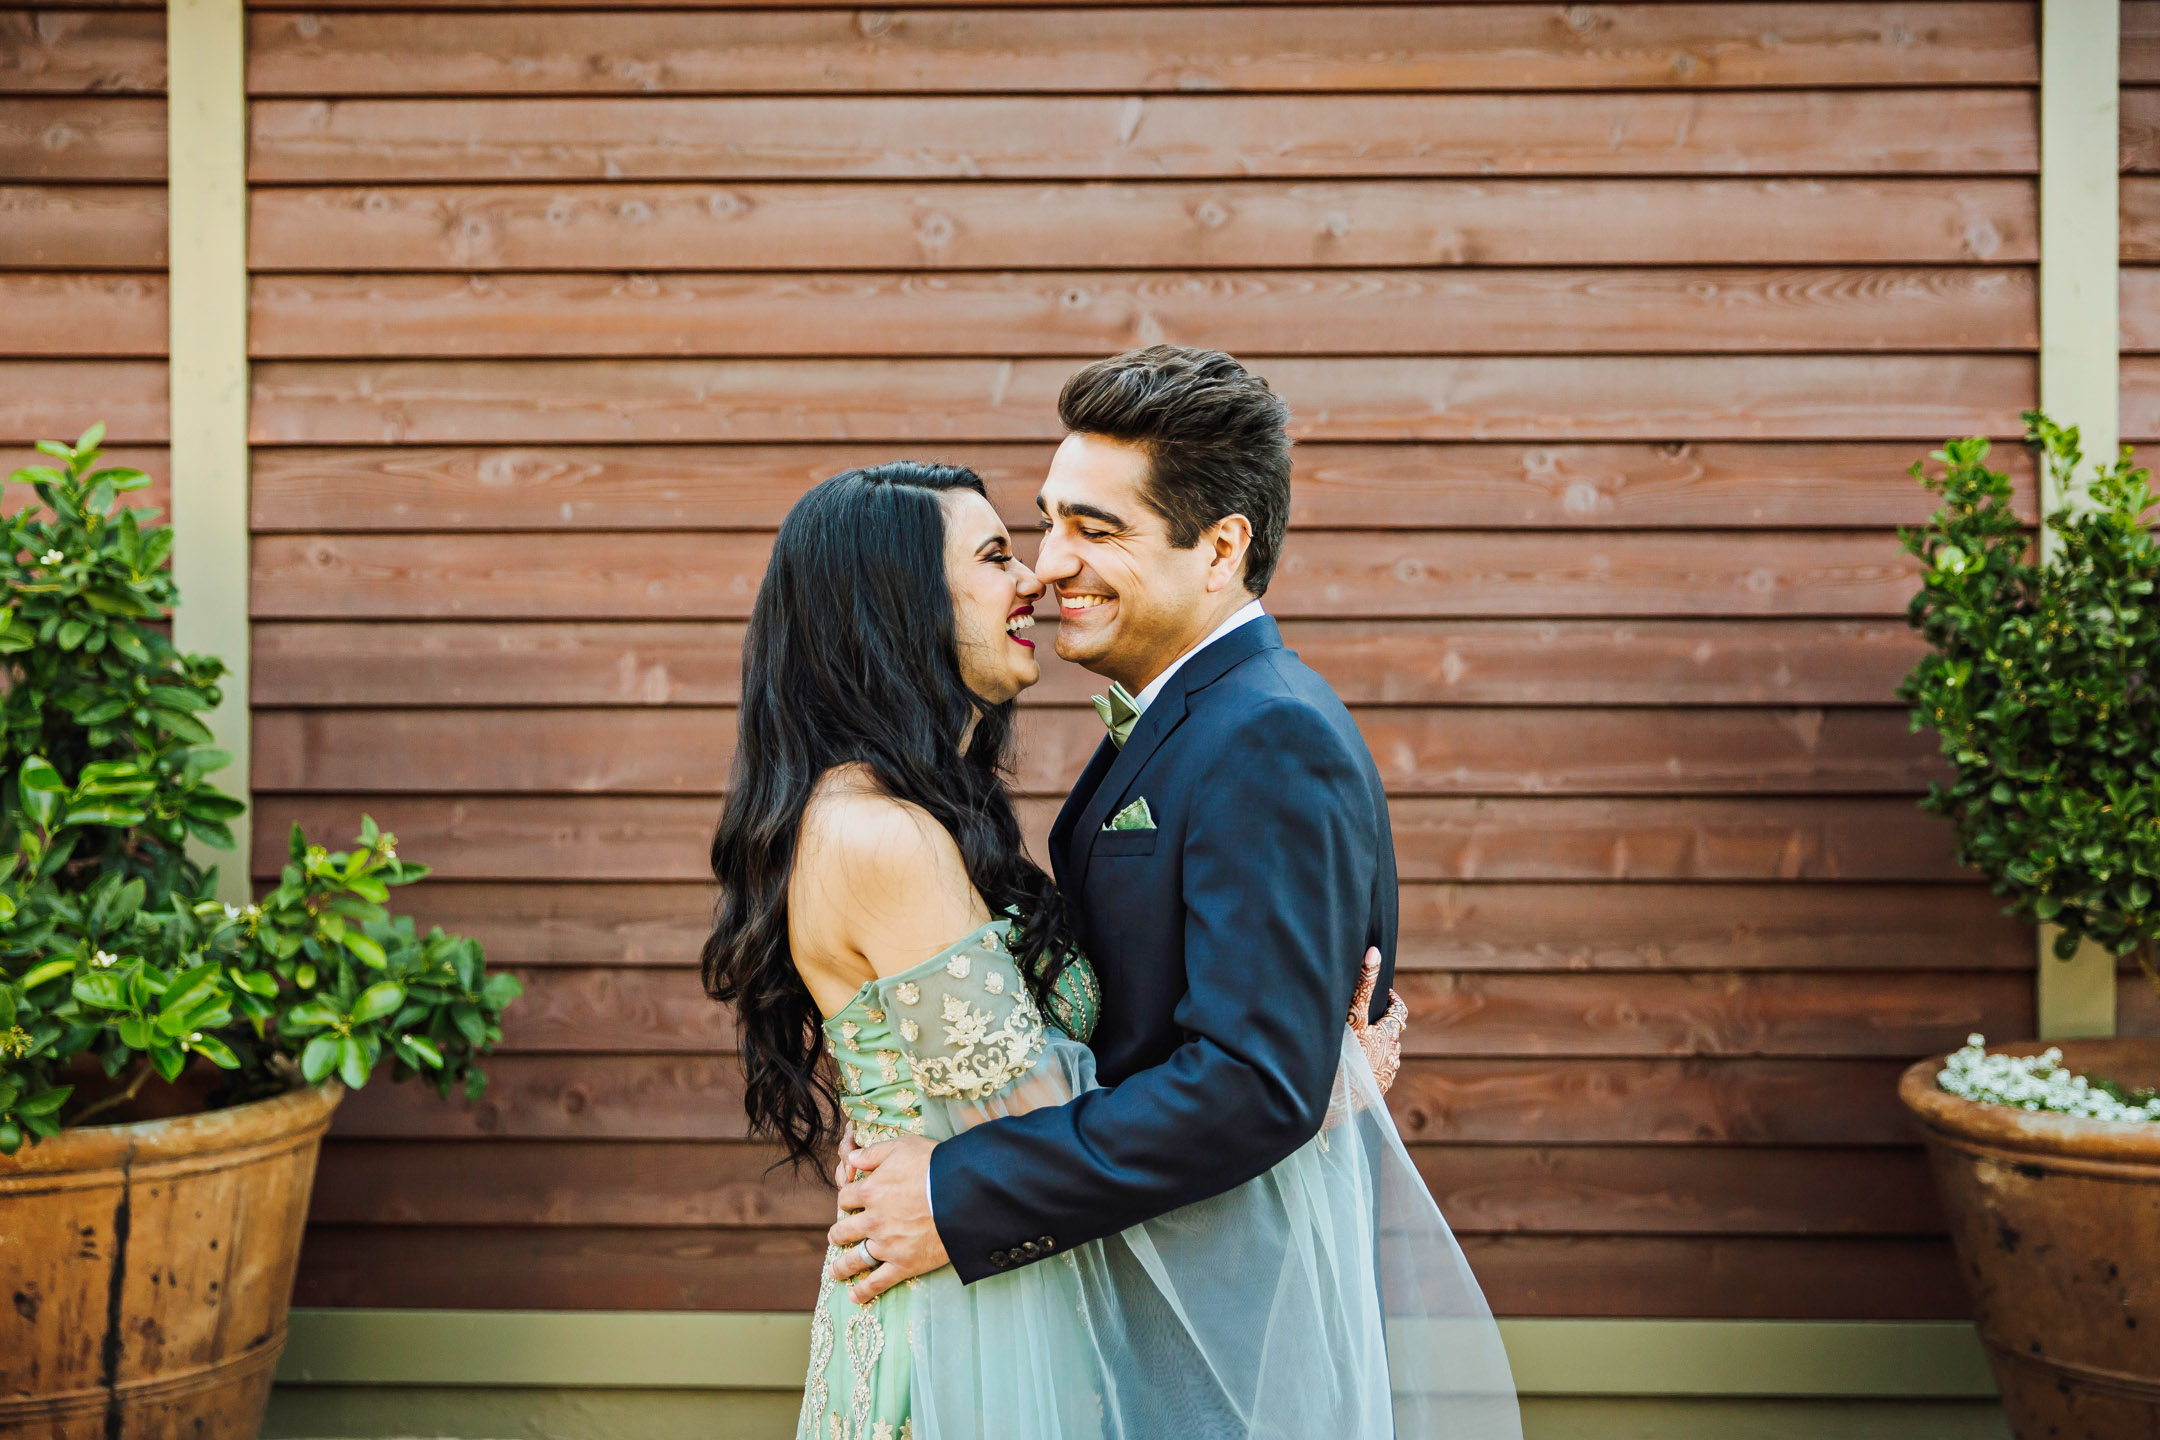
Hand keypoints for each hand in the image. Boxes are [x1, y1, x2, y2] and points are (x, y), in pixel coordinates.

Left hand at [827, 1134, 948, 1303]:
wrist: (964, 1193)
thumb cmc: (935, 1165)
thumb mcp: (903, 1146)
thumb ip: (873, 1153)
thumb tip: (851, 1158)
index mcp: (870, 1191)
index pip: (845, 1198)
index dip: (846, 1200)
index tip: (849, 1204)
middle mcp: (873, 1220)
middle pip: (843, 1231)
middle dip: (838, 1234)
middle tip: (836, 1237)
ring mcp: (887, 1245)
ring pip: (855, 1259)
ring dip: (841, 1267)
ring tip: (835, 1271)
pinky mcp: (904, 1264)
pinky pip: (878, 1282)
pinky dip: (864, 1291)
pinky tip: (855, 1296)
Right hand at [1347, 946, 1407, 1093]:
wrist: (1338, 1099)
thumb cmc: (1346, 1053)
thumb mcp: (1353, 1015)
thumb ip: (1363, 985)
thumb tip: (1374, 952)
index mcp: (1390, 1034)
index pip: (1399, 1011)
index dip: (1392, 1001)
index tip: (1383, 994)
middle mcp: (1394, 1054)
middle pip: (1392, 1033)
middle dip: (1381, 1024)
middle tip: (1363, 1019)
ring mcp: (1387, 1074)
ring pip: (1386, 1053)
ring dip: (1377, 1047)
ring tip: (1356, 1044)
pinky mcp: (1379, 1090)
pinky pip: (1378, 1072)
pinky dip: (1371, 1066)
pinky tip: (1355, 1067)